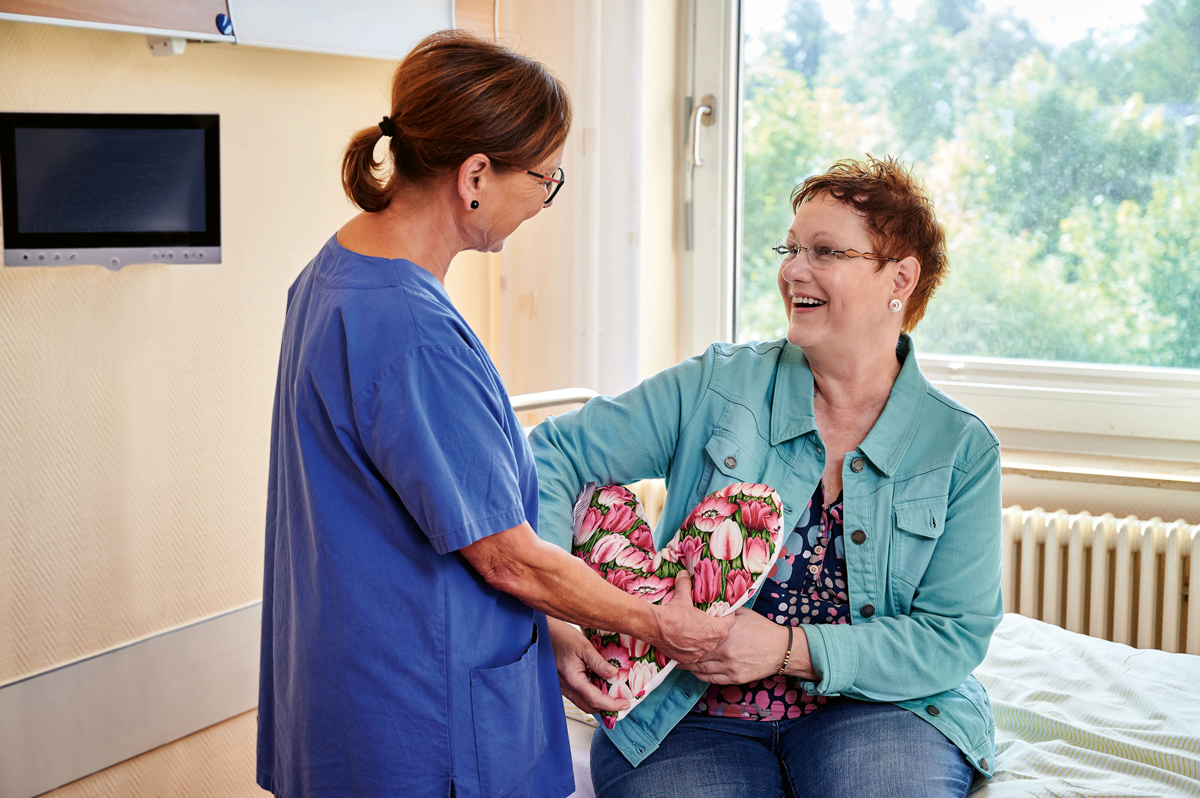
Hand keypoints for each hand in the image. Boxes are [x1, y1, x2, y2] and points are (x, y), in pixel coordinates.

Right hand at [546, 617, 630, 714]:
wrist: (541, 632)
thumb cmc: (560, 636)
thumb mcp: (584, 646)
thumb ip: (598, 662)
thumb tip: (614, 674)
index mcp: (573, 680)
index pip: (596, 700)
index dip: (612, 705)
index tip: (625, 704)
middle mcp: (566, 687)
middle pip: (589, 707)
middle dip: (606, 709)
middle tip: (621, 702)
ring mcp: (562, 686)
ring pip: (582, 702)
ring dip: (598, 702)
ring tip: (613, 694)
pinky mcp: (562, 682)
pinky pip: (577, 694)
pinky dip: (590, 694)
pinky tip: (599, 684)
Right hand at [649, 571, 735, 664]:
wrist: (655, 627)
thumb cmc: (673, 613)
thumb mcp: (683, 596)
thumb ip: (686, 584)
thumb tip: (684, 574)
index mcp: (717, 629)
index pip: (730, 621)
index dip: (727, 614)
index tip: (723, 611)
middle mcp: (711, 644)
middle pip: (719, 635)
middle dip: (714, 628)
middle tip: (707, 620)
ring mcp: (699, 654)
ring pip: (706, 645)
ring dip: (703, 639)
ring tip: (694, 630)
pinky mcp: (687, 660)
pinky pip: (694, 654)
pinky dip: (691, 648)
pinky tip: (684, 640)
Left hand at [684, 608, 809, 683]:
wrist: (780, 649)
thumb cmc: (761, 628)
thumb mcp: (742, 613)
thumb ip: (724, 611)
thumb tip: (708, 603)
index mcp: (725, 633)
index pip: (697, 635)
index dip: (684, 635)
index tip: (675, 632)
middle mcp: (724, 651)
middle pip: (695, 654)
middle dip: (681, 652)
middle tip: (670, 648)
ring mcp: (729, 666)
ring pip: (700, 668)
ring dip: (687, 665)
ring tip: (677, 660)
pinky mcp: (734, 678)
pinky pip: (710, 679)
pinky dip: (699, 675)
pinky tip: (694, 670)